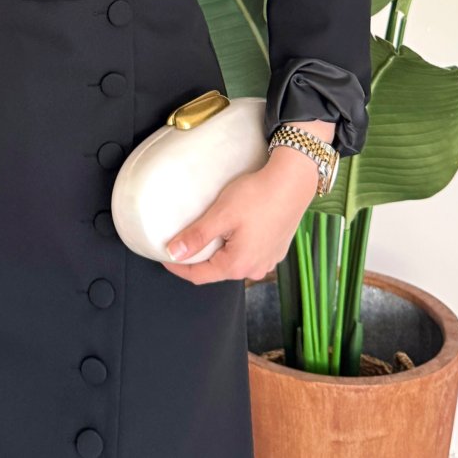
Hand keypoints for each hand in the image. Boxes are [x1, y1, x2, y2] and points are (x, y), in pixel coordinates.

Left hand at [159, 150, 319, 285]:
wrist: (293, 183)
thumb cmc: (258, 196)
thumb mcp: (221, 214)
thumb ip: (197, 236)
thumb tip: (173, 253)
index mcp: (238, 265)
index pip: (199, 275)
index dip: (179, 266)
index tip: (164, 256)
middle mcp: (255, 268)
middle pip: (217, 269)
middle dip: (199, 258)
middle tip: (183, 240)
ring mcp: (268, 259)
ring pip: (234, 261)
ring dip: (219, 250)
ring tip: (207, 232)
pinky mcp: (276, 248)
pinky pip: (249, 252)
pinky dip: (236, 245)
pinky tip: (233, 228)